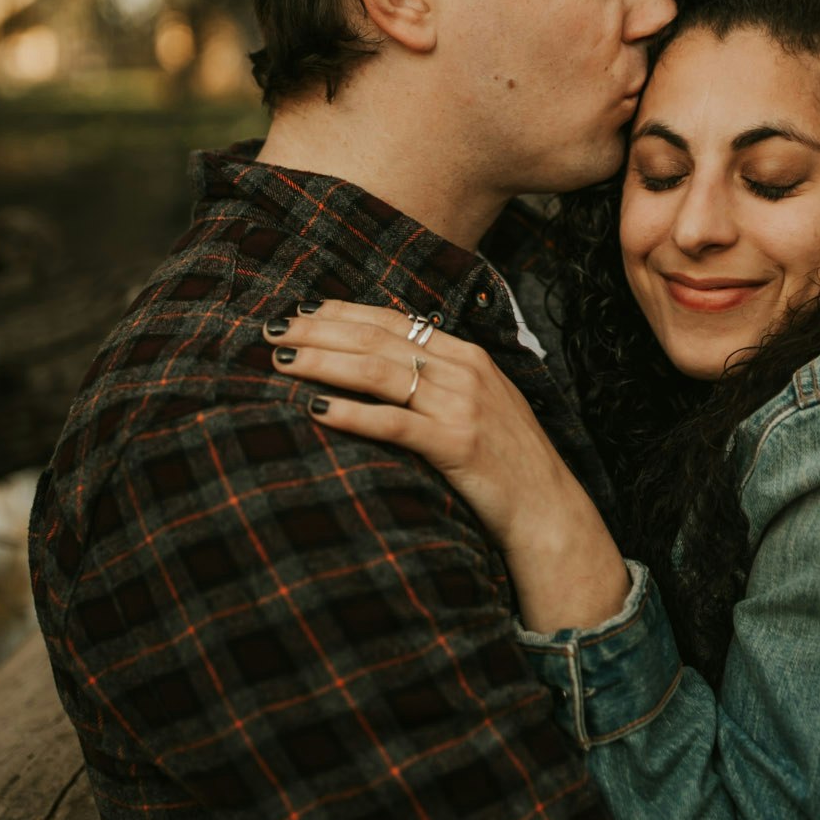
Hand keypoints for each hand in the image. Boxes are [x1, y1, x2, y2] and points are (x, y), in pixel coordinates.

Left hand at [265, 300, 629, 629]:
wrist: (548, 508)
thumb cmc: (504, 460)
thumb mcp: (477, 403)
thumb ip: (438, 378)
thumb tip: (381, 362)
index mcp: (467, 354)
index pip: (393, 319)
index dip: (341, 312)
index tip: (299, 311)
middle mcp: (464, 370)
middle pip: (377, 339)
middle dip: (319, 331)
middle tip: (271, 330)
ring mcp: (462, 406)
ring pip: (379, 372)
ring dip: (324, 362)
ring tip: (281, 361)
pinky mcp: (457, 444)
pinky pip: (394, 423)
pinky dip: (352, 414)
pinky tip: (316, 409)